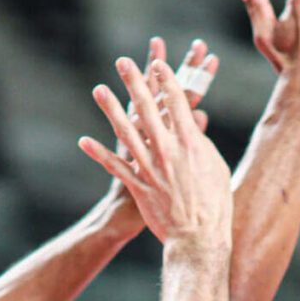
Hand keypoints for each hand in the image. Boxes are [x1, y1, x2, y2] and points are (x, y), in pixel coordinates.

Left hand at [100, 37, 218, 230]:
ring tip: (99, 89)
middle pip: (148, 109)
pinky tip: (84, 141)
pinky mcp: (138, 186)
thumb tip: (195, 127)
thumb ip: (201, 144)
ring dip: (110, 109)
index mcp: (191, 143)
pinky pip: (115, 167)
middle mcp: (168, 150)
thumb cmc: (214, 204)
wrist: (198, 237)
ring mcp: (150, 168)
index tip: (158, 63)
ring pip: (126, 132)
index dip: (167, 80)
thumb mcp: (215, 168)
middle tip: (123, 62)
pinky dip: (99, 153)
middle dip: (135, 82)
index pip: (177, 103)